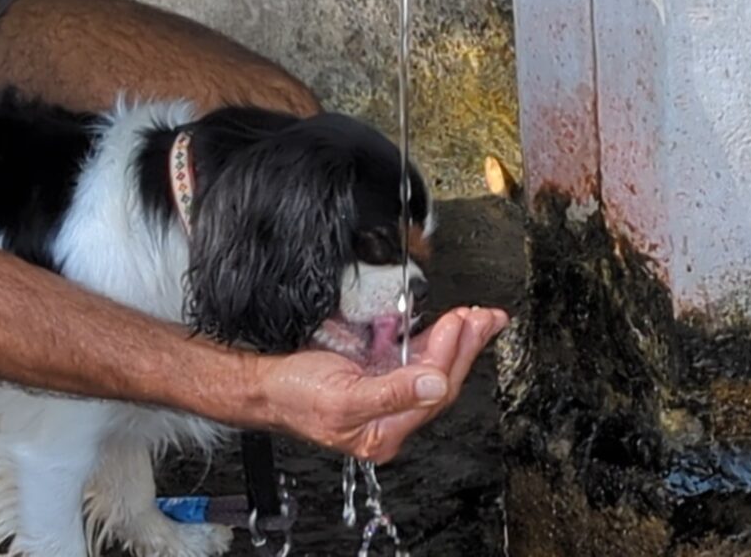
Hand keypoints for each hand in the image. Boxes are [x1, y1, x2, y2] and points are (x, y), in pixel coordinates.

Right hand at [247, 307, 508, 462]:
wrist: (264, 384)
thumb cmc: (293, 396)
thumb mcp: (340, 398)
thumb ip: (391, 393)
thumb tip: (435, 385)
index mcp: (383, 433)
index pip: (432, 391)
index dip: (448, 354)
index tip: (459, 322)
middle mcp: (391, 417)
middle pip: (442, 380)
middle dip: (466, 346)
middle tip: (486, 318)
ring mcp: (388, 394)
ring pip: (435, 367)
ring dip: (459, 340)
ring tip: (480, 318)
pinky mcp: (381, 374)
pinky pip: (418, 356)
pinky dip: (437, 337)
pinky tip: (452, 326)